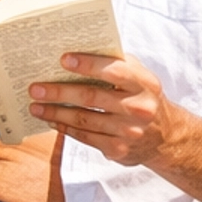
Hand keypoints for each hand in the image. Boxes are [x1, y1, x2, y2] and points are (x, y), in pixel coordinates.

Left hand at [28, 52, 175, 165]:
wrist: (166, 137)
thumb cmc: (143, 97)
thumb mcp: (140, 78)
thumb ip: (117, 64)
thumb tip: (79, 51)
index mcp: (145, 84)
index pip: (115, 71)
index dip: (88, 64)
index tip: (63, 59)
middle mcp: (139, 108)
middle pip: (92, 97)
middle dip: (60, 92)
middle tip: (36, 88)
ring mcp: (129, 131)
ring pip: (84, 119)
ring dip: (55, 112)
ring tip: (35, 106)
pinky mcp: (118, 150)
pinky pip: (85, 137)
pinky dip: (65, 128)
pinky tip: (51, 120)